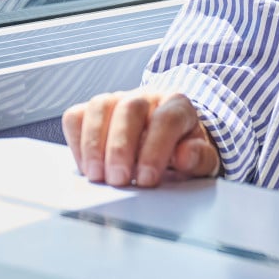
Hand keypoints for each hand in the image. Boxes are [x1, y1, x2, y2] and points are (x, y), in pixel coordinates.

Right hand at [61, 90, 220, 186]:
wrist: (171, 143)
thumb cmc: (185, 153)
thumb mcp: (202, 160)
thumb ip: (199, 158)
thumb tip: (186, 156)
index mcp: (178, 106)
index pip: (166, 119)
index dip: (155, 149)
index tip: (147, 180)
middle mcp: (147, 97)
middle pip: (129, 108)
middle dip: (121, 147)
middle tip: (119, 180)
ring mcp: (118, 100)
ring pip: (100, 107)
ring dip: (94, 144)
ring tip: (97, 176)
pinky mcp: (95, 112)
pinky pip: (77, 116)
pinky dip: (77, 141)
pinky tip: (86, 166)